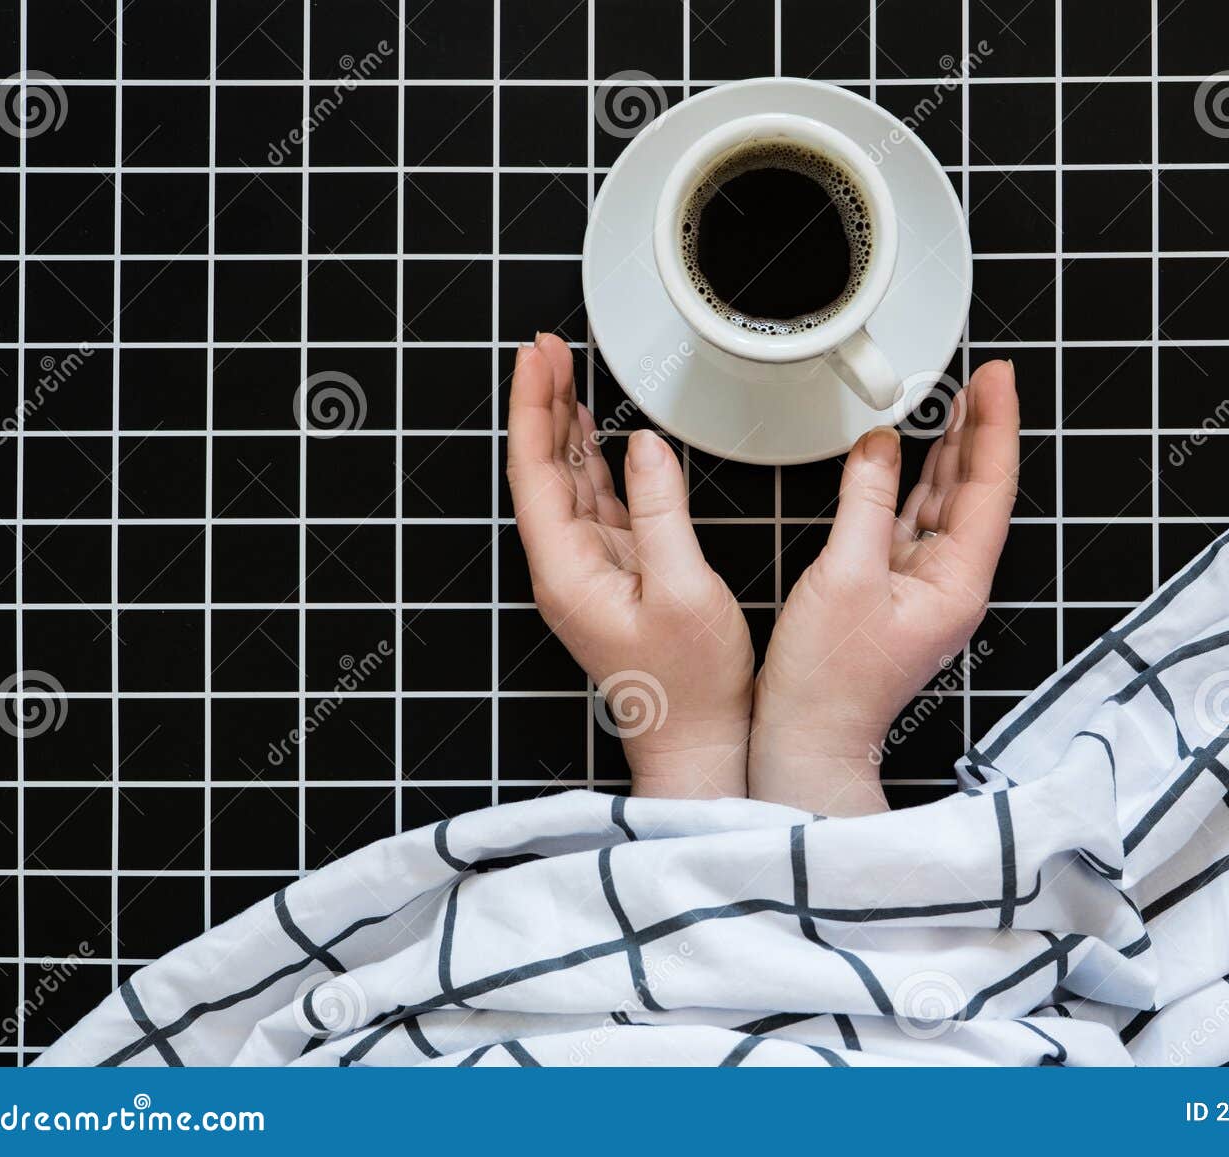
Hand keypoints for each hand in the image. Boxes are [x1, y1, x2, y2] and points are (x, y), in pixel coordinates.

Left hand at [505, 334, 753, 798]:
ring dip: (563, 425)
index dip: (533, 407)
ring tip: (565, 370)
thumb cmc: (690, 685)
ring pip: (565, 481)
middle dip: (543, 402)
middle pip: (541, 468)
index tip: (537, 357)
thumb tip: (646, 449)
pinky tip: (592, 432)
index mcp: (566, 571)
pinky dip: (591, 460)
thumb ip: (661, 513)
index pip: (533, 471)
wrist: (695, 741)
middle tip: (549, 346)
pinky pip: (593, 503)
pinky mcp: (613, 574)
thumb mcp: (683, 590)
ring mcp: (587, 570)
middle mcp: (565, 567)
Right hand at [748, 361, 1019, 814]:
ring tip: (954, 400)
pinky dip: (912, 484)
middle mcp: (952, 583)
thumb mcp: (845, 576)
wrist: (809, 739)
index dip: (995, 426)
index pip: (990, 487)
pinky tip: (908, 455)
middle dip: (979, 429)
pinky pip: (913, 523)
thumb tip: (879, 446)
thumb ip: (866, 503)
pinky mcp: (894, 592)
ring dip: (949, 451)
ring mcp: (925, 588)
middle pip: (976, 490)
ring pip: (945, 504)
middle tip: (981, 376)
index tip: (996, 378)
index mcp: (957, 582)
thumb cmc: (829, 680)